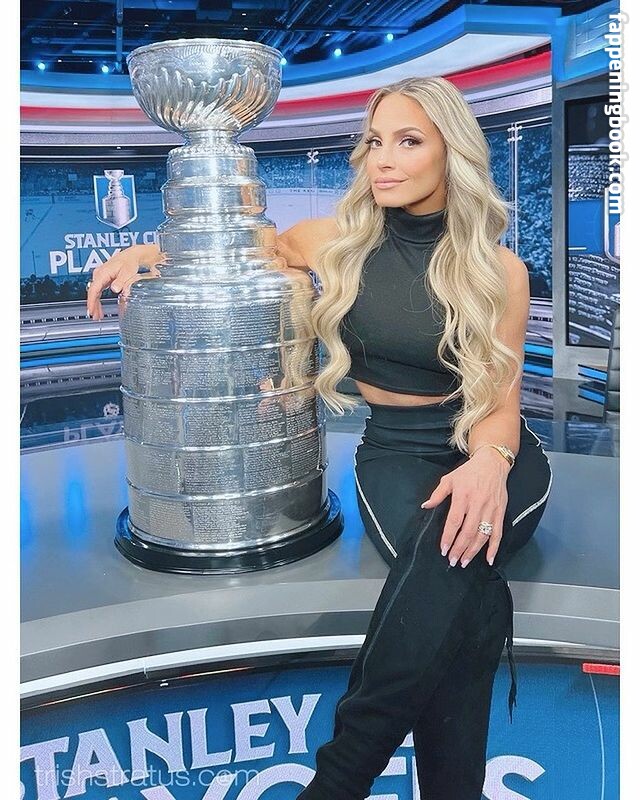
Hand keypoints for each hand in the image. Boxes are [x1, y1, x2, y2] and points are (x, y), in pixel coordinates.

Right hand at [86, 244, 165, 319]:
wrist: (132, 255)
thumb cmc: (130, 262)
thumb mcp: (127, 272)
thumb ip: (121, 282)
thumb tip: (115, 289)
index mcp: (102, 273)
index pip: (93, 289)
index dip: (91, 301)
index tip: (91, 311)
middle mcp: (99, 274)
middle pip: (92, 292)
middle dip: (93, 305)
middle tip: (95, 317)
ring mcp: (100, 276)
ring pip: (95, 293)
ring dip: (95, 304)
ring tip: (98, 315)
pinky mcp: (104, 278)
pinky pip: (98, 291)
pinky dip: (98, 300)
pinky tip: (99, 307)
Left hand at [420, 448, 509, 567]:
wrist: (492, 463)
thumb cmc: (468, 472)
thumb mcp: (449, 478)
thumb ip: (437, 494)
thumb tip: (425, 506)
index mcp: (463, 496)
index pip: (455, 521)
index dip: (449, 537)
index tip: (443, 549)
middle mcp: (477, 504)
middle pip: (468, 531)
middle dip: (460, 548)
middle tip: (453, 561)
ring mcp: (490, 509)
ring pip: (483, 535)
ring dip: (474, 551)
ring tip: (465, 562)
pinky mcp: (500, 512)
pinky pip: (498, 533)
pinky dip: (494, 547)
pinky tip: (489, 559)